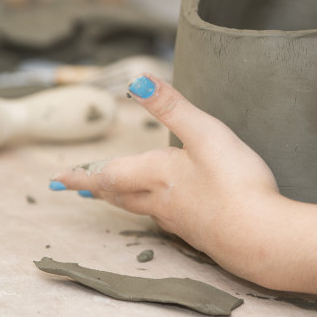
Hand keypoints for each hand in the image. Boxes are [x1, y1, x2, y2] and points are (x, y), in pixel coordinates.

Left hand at [49, 75, 281, 267]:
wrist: (259, 236)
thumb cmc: (233, 182)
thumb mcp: (205, 133)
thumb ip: (172, 106)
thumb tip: (136, 80)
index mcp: (158, 173)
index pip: (109, 172)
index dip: (83, 174)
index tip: (57, 179)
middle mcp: (162, 199)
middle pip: (121, 194)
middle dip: (99, 188)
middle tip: (80, 188)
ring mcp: (182, 221)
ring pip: (142, 209)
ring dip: (123, 200)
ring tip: (115, 197)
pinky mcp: (203, 234)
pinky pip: (168, 221)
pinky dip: (155, 212)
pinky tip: (168, 212)